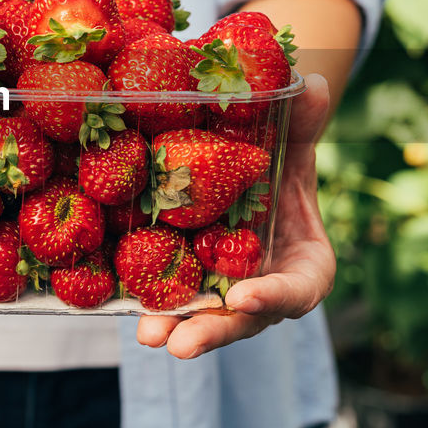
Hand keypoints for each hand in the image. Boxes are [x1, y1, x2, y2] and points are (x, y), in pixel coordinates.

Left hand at [135, 73, 334, 358]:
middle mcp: (264, 285)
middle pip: (242, 318)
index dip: (275, 296)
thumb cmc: (280, 161)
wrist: (248, 168)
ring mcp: (224, 289)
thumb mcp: (292, 141)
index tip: (247, 297)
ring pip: (201, 315)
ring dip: (173, 326)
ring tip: (147, 336)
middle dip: (212, 331)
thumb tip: (313, 83)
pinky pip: (168, 293)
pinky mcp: (187, 280)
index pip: (298, 289)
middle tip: (179, 343)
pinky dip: (146, 299)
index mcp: (303, 262)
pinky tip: (114, 301)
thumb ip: (303, 120)